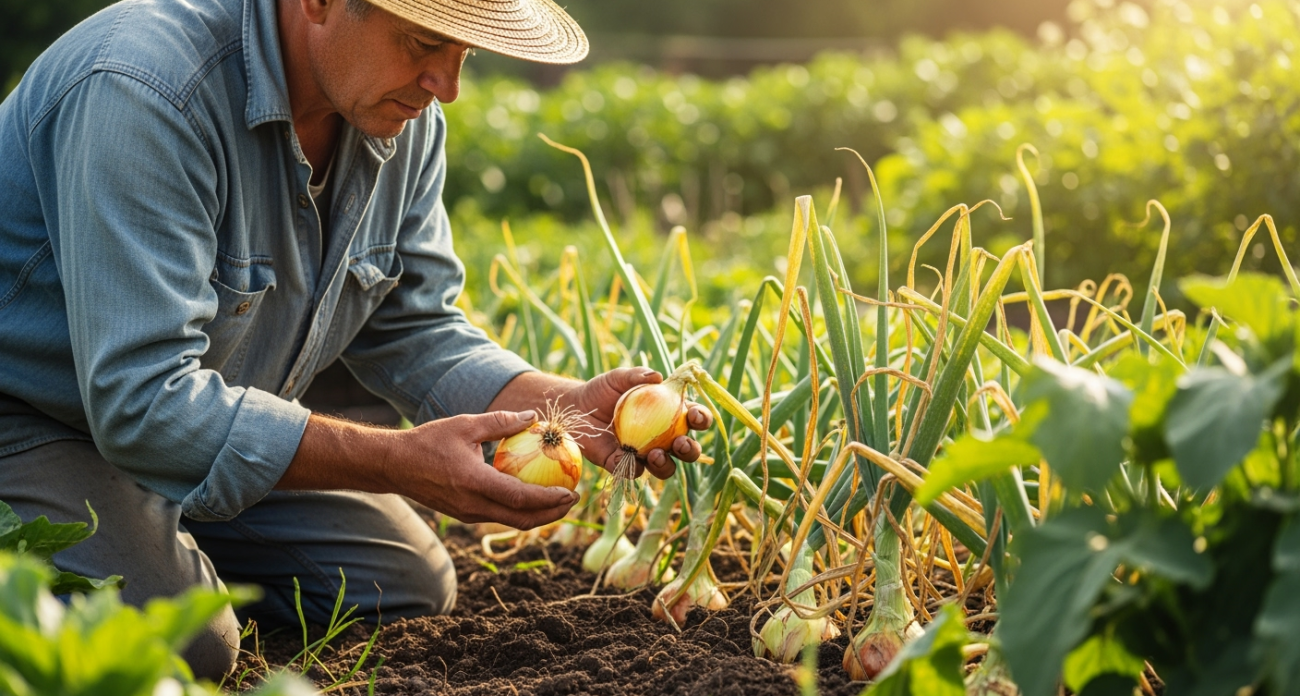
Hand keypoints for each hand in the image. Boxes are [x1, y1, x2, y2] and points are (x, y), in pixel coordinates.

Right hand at [398, 410, 576, 528]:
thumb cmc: (428, 441)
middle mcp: (472, 505)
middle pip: (521, 519)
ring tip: (559, 501)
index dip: (549, 499)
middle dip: (552, 514)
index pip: (519, 497)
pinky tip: (532, 496)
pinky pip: (499, 516)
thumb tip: (533, 416)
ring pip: (511, 521)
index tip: (571, 492)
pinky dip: (520, 510)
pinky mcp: (464, 514)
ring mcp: (468, 513)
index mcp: (474, 482)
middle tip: (573, 500)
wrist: (394, 465)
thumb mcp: (465, 424)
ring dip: (538, 515)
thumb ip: (501, 422)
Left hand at [565, 367, 712, 479]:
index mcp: (669, 415)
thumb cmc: (602, 390)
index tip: (694, 416)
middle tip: (680, 443)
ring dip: (667, 465)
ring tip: (656, 455)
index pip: (693, 419)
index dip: (701, 419)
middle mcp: (662, 439)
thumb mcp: (618, 378)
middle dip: (690, 450)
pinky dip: (633, 467)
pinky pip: (633, 472)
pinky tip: (627, 458)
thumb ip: (636, 375)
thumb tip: (657, 377)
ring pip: (666, 468)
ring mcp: (644, 455)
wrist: (575, 408)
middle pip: (687, 450)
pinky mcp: (622, 465)